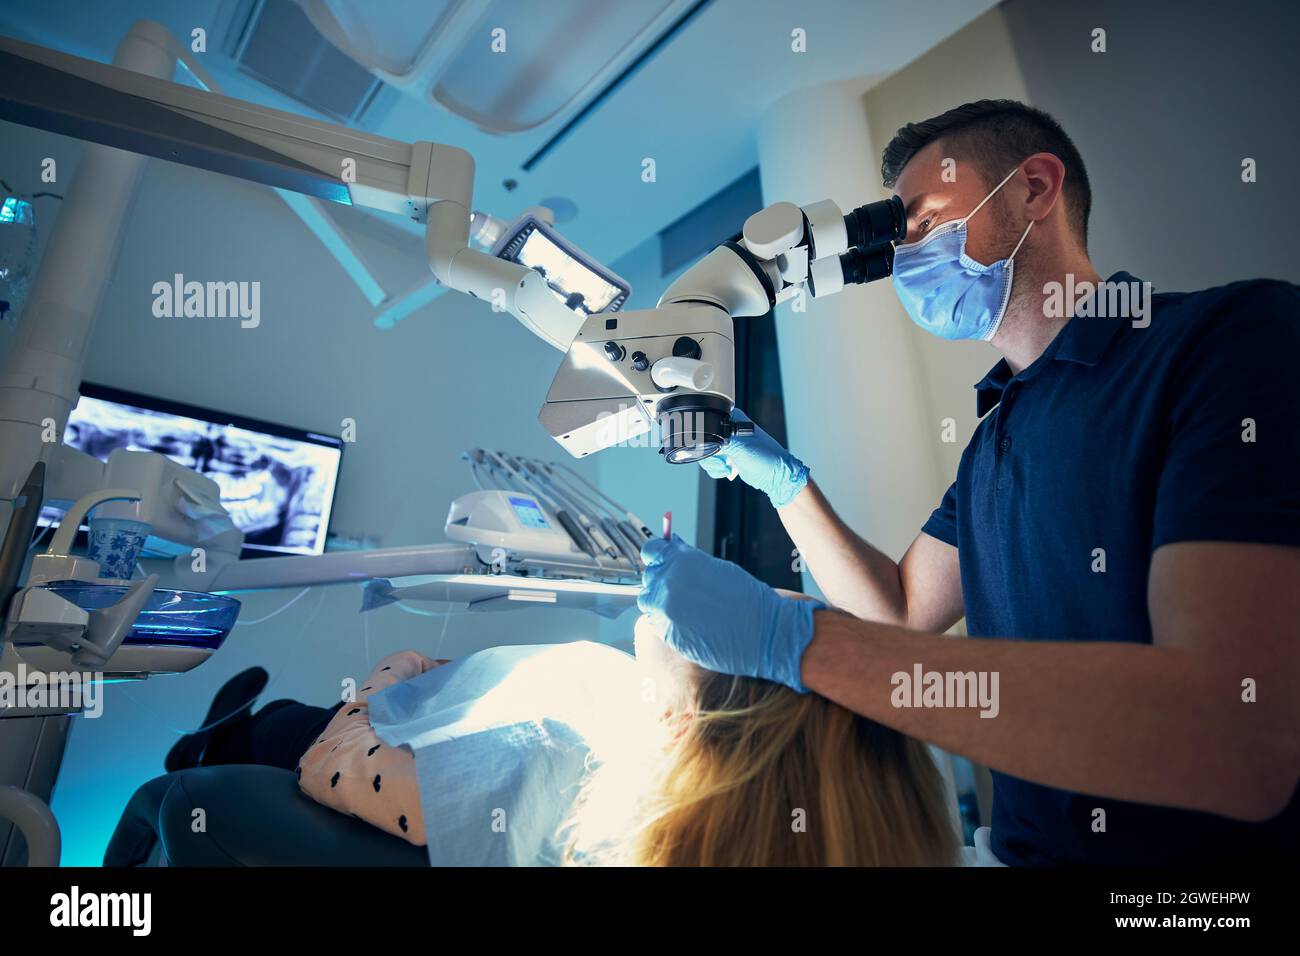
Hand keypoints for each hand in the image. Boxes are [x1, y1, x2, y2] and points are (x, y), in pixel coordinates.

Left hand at [638, 535, 820, 691]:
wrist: (763, 633)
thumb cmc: (748, 599)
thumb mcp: (719, 568)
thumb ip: (690, 559)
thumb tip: (673, 548)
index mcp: (682, 560)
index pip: (651, 550)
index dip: (658, 555)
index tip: (663, 560)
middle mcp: (668, 582)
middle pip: (649, 576)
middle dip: (661, 580)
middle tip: (681, 589)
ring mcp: (665, 610)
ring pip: (648, 601)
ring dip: (660, 602)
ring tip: (685, 608)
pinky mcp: (666, 633)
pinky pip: (655, 622)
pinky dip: (665, 621)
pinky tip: (686, 623)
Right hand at [698, 409, 808, 507]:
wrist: (776, 478)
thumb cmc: (766, 460)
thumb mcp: (741, 448)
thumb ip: (720, 441)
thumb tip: (703, 439)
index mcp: (734, 420)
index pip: (708, 423)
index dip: (707, 438)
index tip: (715, 450)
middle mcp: (729, 430)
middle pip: (704, 440)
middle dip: (711, 456)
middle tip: (724, 460)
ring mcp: (728, 444)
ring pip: (706, 453)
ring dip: (714, 464)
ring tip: (727, 467)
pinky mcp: (728, 456)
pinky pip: (712, 462)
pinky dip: (717, 469)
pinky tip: (728, 470)